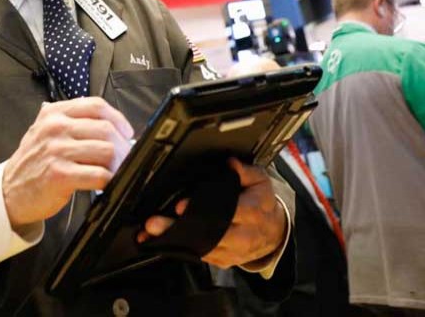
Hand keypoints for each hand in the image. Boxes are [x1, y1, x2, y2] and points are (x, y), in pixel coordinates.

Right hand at [2, 97, 133, 229]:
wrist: (10, 191)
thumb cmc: (35, 161)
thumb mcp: (46, 131)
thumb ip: (74, 122)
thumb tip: (116, 130)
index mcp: (54, 113)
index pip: (96, 105)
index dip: (118, 119)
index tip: (126, 133)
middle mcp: (55, 127)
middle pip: (106, 129)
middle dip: (122, 146)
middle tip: (126, 158)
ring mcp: (57, 150)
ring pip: (106, 151)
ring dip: (118, 164)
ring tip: (117, 171)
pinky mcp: (59, 175)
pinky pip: (98, 175)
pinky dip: (109, 180)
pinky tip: (107, 184)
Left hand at [138, 158, 286, 268]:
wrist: (273, 232)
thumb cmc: (261, 202)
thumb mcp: (260, 180)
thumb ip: (245, 171)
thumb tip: (231, 163)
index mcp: (252, 213)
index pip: (226, 213)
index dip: (201, 210)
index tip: (180, 206)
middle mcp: (242, 237)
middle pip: (207, 235)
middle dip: (178, 229)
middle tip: (154, 222)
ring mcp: (231, 252)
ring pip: (200, 248)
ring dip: (173, 240)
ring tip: (150, 231)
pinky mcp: (222, 261)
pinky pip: (199, 255)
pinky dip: (179, 248)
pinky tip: (161, 240)